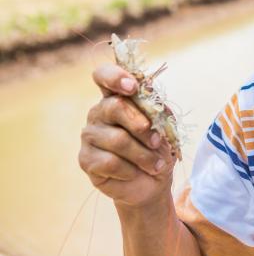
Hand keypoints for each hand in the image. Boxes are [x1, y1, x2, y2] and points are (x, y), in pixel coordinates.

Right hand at [78, 63, 176, 207]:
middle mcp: (99, 112)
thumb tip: (147, 90)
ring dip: (143, 154)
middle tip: (157, 141)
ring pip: (117, 140)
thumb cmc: (158, 147)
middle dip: (142, 126)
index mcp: (117, 97)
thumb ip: (156, 108)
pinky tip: (137, 172)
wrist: (154, 180)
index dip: (115, 76)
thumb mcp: (165, 125)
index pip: (103, 75)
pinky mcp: (86, 159)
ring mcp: (90, 135)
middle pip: (115, 107)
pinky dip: (131, 169)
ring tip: (155, 164)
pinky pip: (110, 162)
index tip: (132, 87)